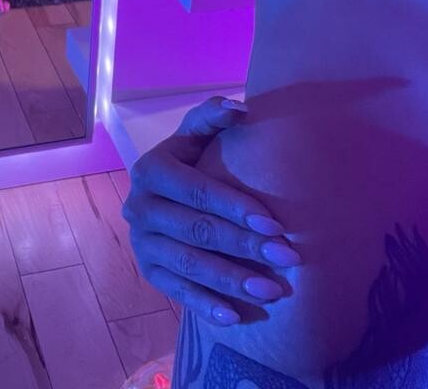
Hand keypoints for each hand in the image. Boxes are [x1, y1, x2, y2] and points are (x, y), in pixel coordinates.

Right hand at [122, 96, 301, 325]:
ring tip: (272, 290)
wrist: (163, 192)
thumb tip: (241, 110)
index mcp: (151, 169)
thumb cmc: (191, 158)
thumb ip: (211, 117)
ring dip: (231, 280)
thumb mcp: (195, 135)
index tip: (276, 223)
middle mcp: (139, 207)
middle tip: (288, 258)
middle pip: (198, 231)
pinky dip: (205, 305)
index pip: (198, 192)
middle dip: (245, 246)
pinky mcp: (147, 271)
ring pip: (189, 265)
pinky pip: (176, 292)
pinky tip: (235, 317)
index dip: (236, 208)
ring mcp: (141, 242)